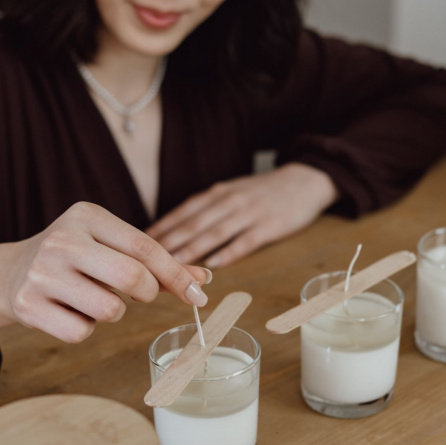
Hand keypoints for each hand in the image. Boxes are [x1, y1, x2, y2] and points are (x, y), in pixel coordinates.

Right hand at [0, 202, 210, 341]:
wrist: (11, 272)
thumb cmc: (77, 258)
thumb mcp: (111, 246)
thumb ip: (156, 262)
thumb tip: (202, 280)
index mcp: (86, 216)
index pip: (145, 246)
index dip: (176, 274)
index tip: (198, 295)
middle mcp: (62, 240)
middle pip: (132, 277)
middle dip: (148, 293)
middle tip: (139, 294)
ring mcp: (41, 273)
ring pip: (110, 310)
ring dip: (113, 312)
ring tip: (93, 297)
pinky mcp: (28, 306)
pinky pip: (81, 332)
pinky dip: (85, 328)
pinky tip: (70, 311)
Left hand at [147, 164, 338, 266]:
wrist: (306, 180)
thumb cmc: (264, 192)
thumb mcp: (233, 192)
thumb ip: (208, 209)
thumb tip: (177, 231)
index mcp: (219, 193)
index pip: (184, 211)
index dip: (162, 226)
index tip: (140, 241)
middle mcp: (230, 200)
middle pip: (195, 222)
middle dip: (170, 241)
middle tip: (147, 257)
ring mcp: (250, 212)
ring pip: (215, 232)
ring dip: (192, 248)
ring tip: (173, 263)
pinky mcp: (270, 225)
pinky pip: (245, 240)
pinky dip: (228, 252)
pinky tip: (212, 264)